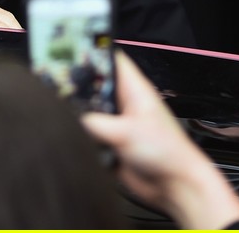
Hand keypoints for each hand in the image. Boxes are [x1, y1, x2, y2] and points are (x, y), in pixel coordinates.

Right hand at [82, 52, 238, 228]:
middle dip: (78, 89)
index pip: (110, 59)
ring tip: (74, 120)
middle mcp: (124, 103)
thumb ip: (96, 123)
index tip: (68, 52)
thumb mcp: (126, 133)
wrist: (175, 186)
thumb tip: (74, 117)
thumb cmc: (168, 153)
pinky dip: (83, 137)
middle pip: (93, 85)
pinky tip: (80, 140)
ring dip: (81, 117)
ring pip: (88, 110)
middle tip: (63, 92)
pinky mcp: (110, 142)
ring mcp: (116, 122)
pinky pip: (88, 133)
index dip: (91, 53)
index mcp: (134, 90)